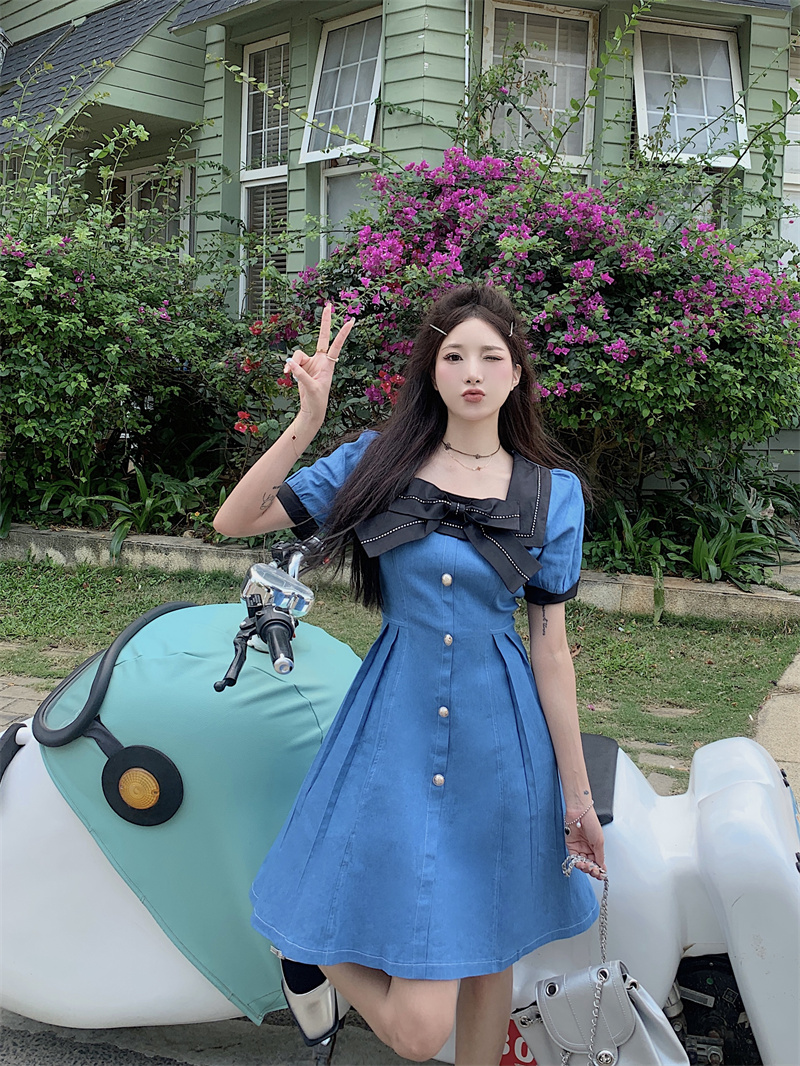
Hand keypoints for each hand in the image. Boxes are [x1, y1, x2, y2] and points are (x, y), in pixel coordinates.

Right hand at [284, 303, 353, 426]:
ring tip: (289, 374)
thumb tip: (291, 363)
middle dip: (325, 322)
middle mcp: (320, 360)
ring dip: (292, 363)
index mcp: (328, 364)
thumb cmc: (317, 400)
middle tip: (329, 305)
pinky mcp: (302, 367)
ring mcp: (311, 363)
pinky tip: (287, 375)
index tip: (351, 321)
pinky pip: (292, 362)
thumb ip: (300, 374)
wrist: (312, 409)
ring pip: (298, 354)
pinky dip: (289, 368)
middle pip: (322, 337)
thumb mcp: (310, 387)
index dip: (343, 333)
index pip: (336, 345)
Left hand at [564, 807, 604, 880]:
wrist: (579, 814)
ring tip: (586, 866)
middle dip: (592, 870)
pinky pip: (574, 858)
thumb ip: (600, 855)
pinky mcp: (571, 847)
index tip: (600, 875)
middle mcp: (588, 849)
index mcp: (596, 847)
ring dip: (584, 867)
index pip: (598, 863)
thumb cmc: (591, 823)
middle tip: (593, 871)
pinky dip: (577, 863)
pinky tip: (580, 863)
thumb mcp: (599, 841)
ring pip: (582, 863)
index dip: (599, 870)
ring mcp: (580, 848)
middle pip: (590, 865)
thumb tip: (602, 867)